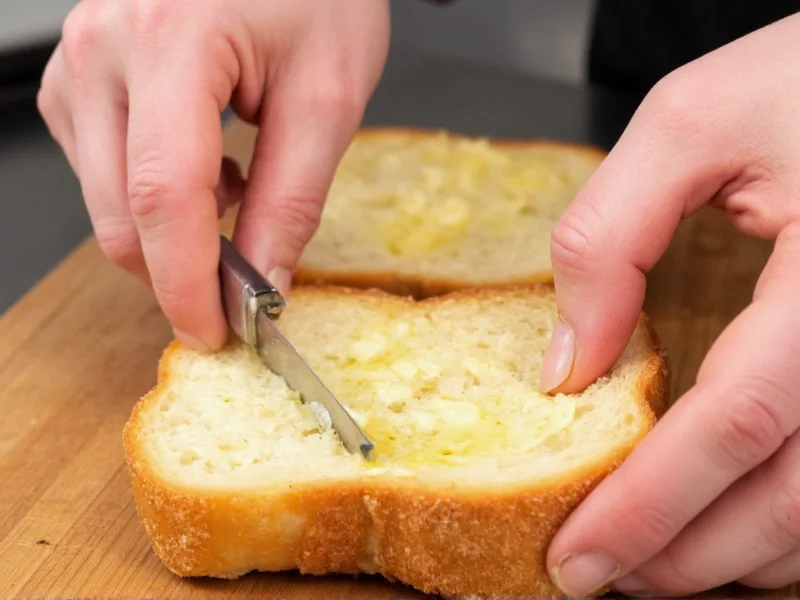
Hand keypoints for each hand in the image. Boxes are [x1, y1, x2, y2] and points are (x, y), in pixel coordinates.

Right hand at [38, 0, 389, 350]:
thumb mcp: (327, 95)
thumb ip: (292, 198)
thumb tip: (261, 282)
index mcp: (168, 41)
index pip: (166, 198)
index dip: (189, 283)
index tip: (217, 333)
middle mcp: (102, 50)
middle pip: (123, 215)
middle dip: (182, 271)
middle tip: (248, 281)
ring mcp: (79, 63)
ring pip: (108, 204)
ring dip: (173, 230)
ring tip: (239, 183)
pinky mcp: (77, 79)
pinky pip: (101, 173)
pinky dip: (154, 197)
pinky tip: (203, 165)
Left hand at [539, 13, 799, 597]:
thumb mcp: (692, 124)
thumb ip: (610, 237)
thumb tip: (565, 360)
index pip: (733, 426)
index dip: (649, 507)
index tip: (576, 558)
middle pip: (789, 498)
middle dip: (686, 558)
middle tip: (603, 580)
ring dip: (736, 558)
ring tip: (652, 565)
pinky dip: (787, 523)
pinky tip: (731, 523)